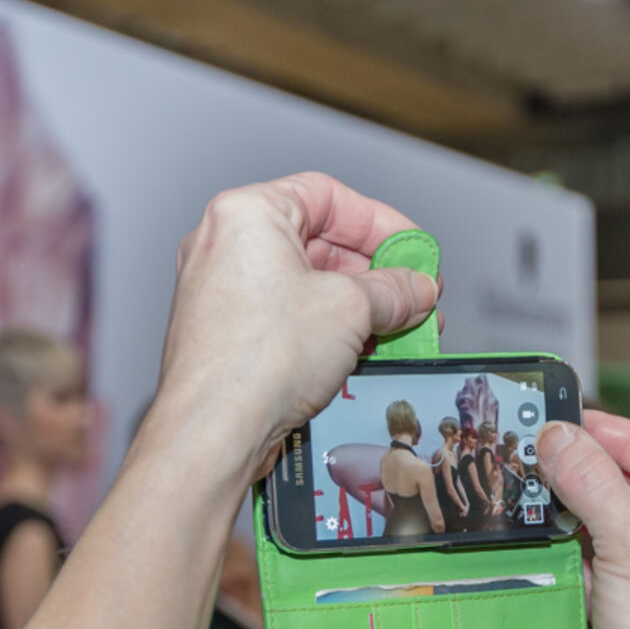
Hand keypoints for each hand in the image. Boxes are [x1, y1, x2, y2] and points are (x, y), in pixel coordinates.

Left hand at [151, 173, 439, 480]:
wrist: (213, 431)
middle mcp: (225, 246)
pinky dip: (326, 329)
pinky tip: (362, 351)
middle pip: (318, 243)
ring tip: (398, 328)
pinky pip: (287, 318)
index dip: (381, 222)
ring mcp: (221, 293)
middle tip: (414, 294)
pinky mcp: (226, 336)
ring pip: (304, 285)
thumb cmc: (257, 361)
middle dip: (375, 273)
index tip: (414, 248)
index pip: (328, 197)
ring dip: (357, 306)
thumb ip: (393, 290)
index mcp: (246, 214)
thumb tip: (416, 289)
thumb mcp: (351, 308)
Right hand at [537, 412, 629, 628]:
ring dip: (574, 501)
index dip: (621, 434)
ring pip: (612, 515)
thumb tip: (559, 436)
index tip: (571, 419)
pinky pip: (594, 551)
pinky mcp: (627, 598)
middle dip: (591, 466)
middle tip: (542, 446)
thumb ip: (592, 482)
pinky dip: (566, 538)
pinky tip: (538, 525)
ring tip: (532, 479)